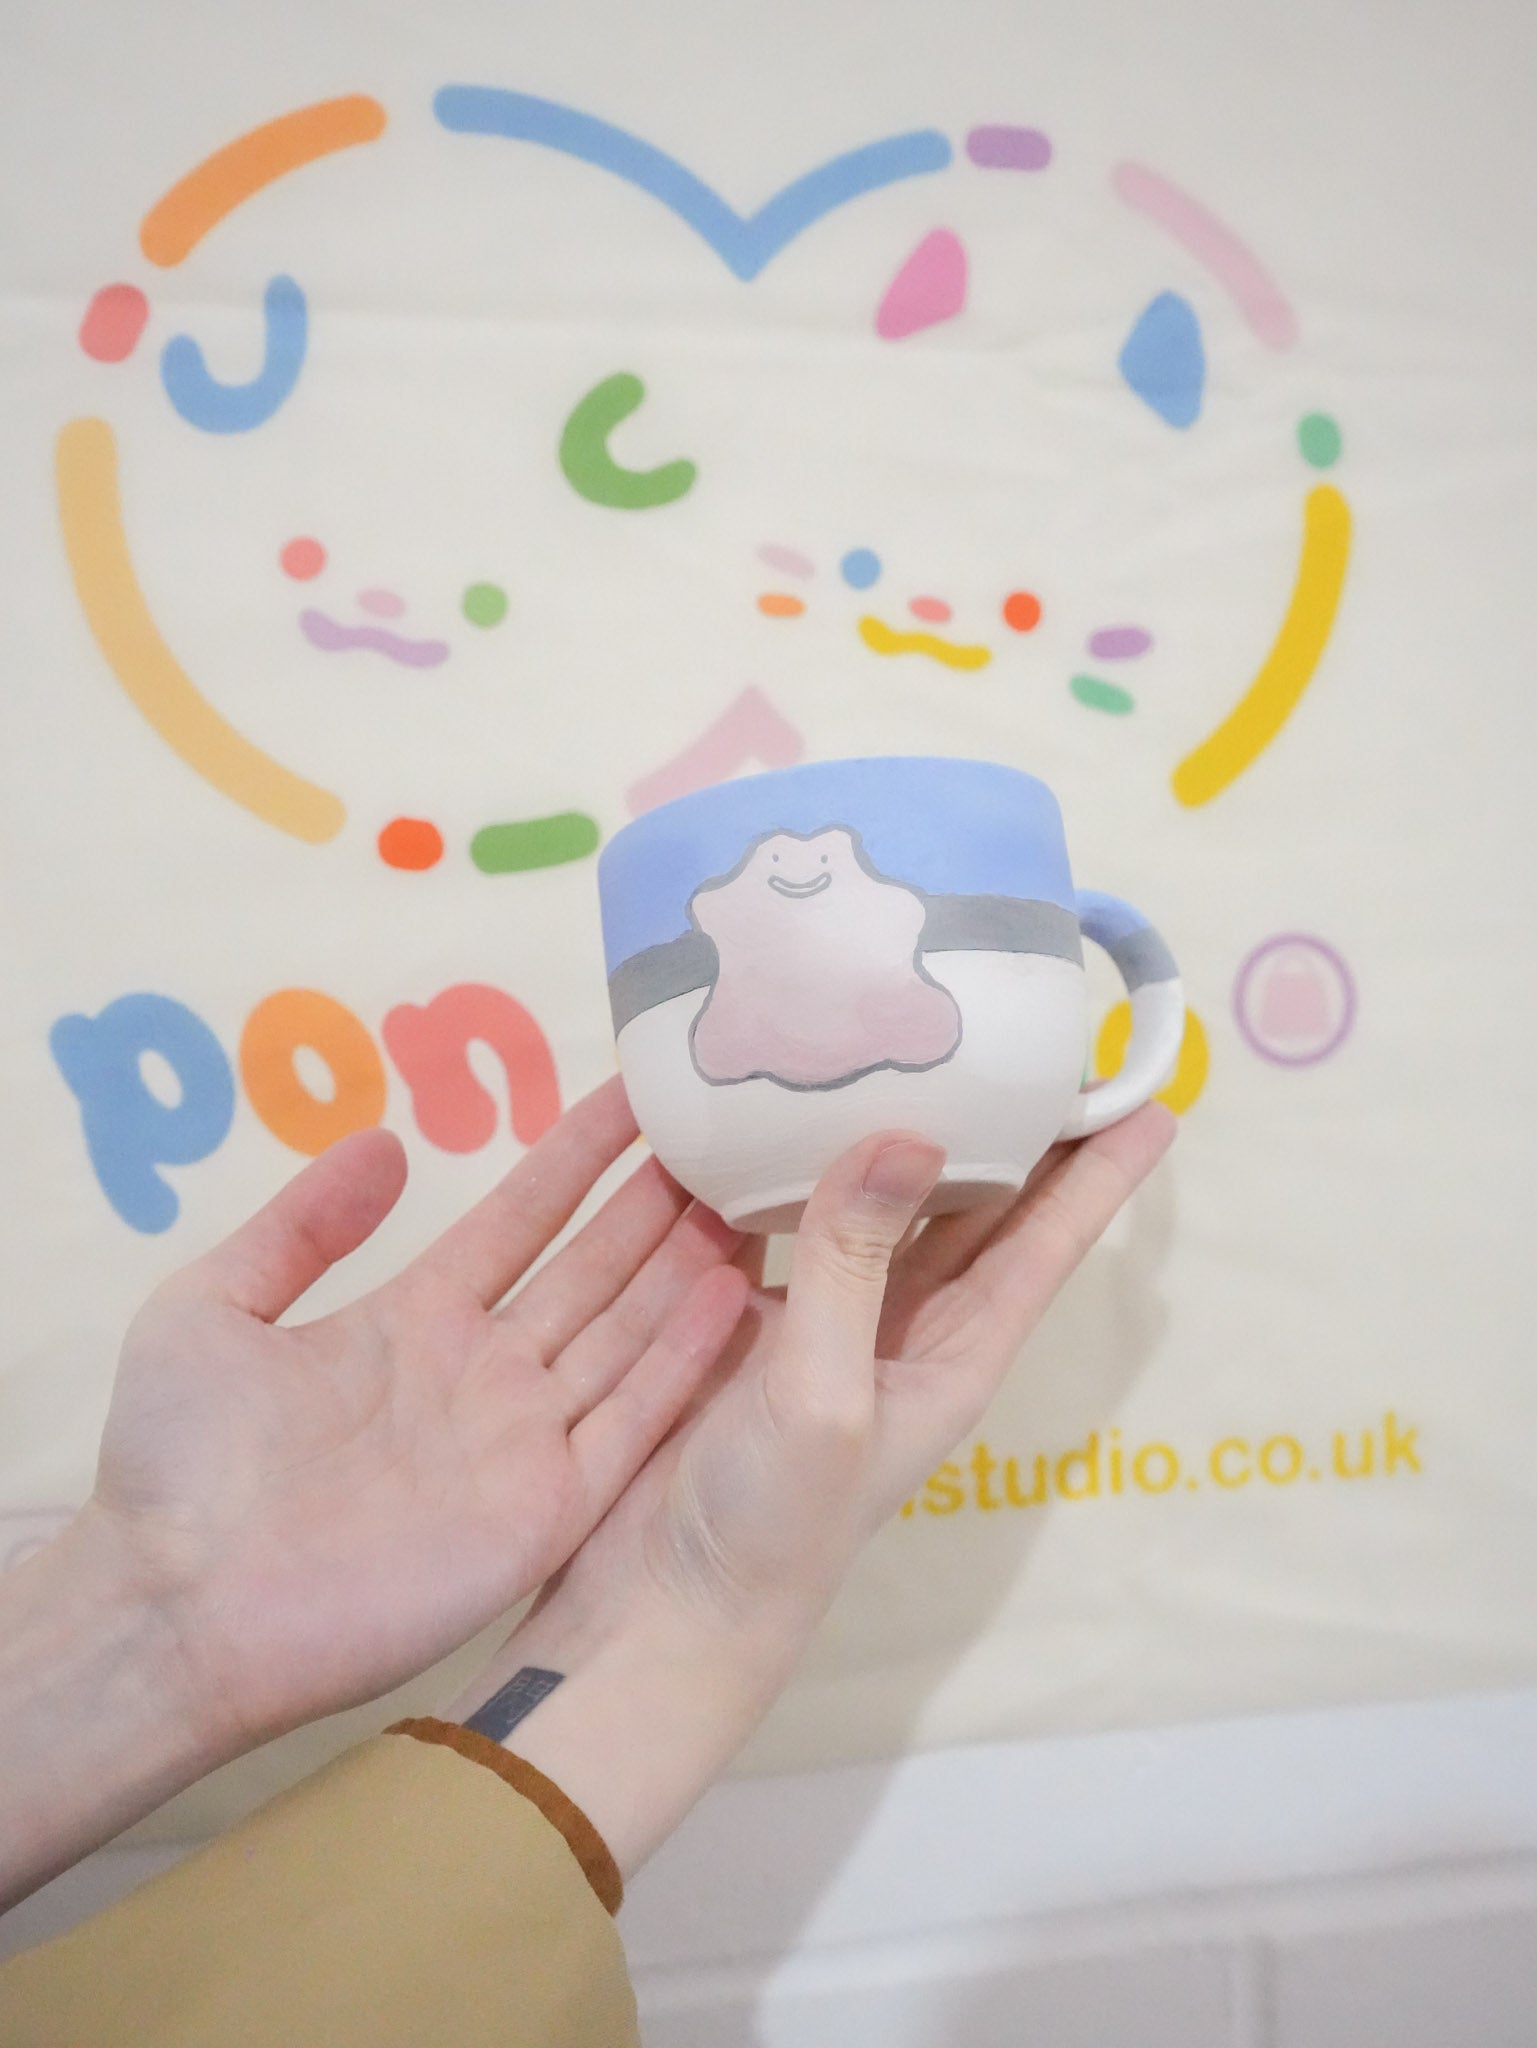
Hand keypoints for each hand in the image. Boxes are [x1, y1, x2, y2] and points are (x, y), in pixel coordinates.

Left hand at [84, 1075, 748, 1757]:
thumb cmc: (177, 1463)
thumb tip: (385, 1142)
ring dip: (688, 1270)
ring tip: (755, 1199)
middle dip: (656, 1205)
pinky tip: (736, 1298)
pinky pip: (630, 1425)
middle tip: (729, 1136)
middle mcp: (486, 1374)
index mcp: (416, 1320)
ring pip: (629, 1334)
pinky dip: (684, 1364)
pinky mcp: (544, 1512)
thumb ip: (300, 1227)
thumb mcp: (212, 1308)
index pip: (520, 1218)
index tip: (637, 1092)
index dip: (577, 1155)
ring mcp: (522, 1443)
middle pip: (594, 1270)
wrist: (177, 1606)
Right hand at [457, 1105, 1176, 1874]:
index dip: (1099, 1175)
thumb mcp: (824, 1395)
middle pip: (981, 1212)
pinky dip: (798, 1161)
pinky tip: (790, 1104)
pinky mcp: (752, 1315)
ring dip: (907, 1133)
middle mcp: (905, 1328)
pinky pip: (790, 1217)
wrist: (664, 1601)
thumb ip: (854, 1265)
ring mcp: (827, 1319)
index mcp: (954, 1356)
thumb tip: (909, 1135)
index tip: (1154, 1097)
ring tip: (924, 1042)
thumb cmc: (773, 1521)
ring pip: (887, 1205)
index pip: (1046, 1245)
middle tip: (1040, 1036)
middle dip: (1017, 1132)